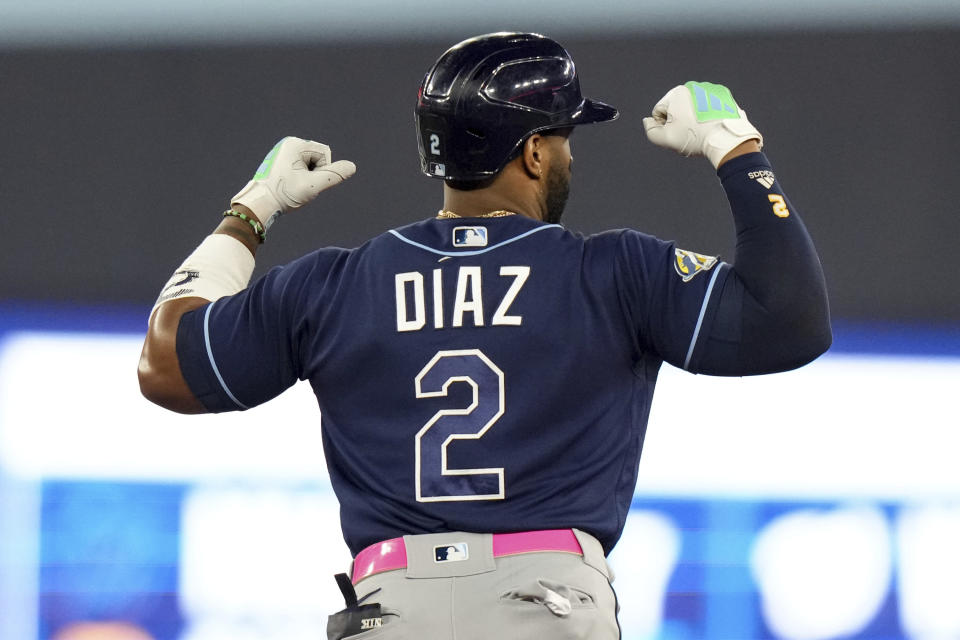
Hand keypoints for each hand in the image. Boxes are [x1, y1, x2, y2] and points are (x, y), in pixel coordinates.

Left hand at [231, 136, 356, 230]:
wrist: (259, 204)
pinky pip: (300, 167)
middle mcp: (288, 144)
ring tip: (293, 186)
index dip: (322, 170)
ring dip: (307, 177)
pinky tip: (288, 186)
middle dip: (314, 173)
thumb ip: (334, 175)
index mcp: (295, 144)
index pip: (325, 153)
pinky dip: (299, 178)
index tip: (306, 181)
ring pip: (310, 164)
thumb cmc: (284, 194)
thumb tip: (352, 167)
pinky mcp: (280, 161)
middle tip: (299, 186)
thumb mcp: (313, 186)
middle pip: (318, 157)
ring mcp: (283, 152)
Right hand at [643, 82, 762, 168]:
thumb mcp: (664, 139)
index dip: (664, 126)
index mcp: (676, 93)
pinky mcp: (724, 96)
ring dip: (694, 117)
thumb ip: (650, 129)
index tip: (676, 133)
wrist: (725, 138)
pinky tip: (711, 126)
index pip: (660, 111)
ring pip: (694, 107)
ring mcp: (710, 90)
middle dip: (680, 120)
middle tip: (689, 133)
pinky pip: (709, 107)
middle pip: (677, 108)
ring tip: (701, 130)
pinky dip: (708, 115)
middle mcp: (693, 87)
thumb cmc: (695, 138)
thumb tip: (648, 120)